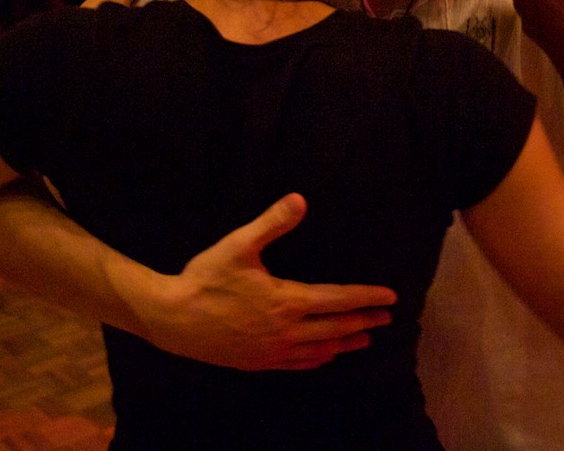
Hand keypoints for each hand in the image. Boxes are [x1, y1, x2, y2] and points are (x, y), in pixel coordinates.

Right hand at [138, 194, 396, 370]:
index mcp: (286, 301)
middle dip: (365, 321)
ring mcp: (272, 351)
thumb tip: (300, 199)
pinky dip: (318, 360)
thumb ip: (272, 222)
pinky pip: (297, 364)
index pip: (338, 299)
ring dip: (346, 344)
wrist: (173, 320)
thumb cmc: (206, 279)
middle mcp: (286, 331)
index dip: (366, 297)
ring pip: (320, 351)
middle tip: (388, 319)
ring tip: (365, 340)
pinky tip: (323, 357)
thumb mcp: (238, 244)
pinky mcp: (258, 363)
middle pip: (336, 328)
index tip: (390, 297)